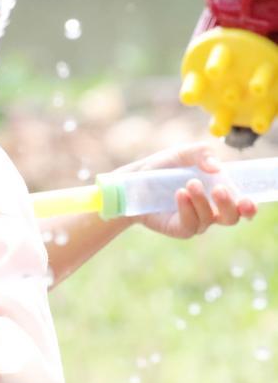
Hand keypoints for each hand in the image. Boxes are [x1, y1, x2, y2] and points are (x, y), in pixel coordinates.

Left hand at [117, 143, 256, 237]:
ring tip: (189, 183)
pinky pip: (190, 224)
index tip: (248, 200)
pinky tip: (180, 194)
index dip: (249, 205)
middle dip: (229, 205)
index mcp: (217, 193)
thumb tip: (217, 167)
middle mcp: (210, 210)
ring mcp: (195, 221)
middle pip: (231, 217)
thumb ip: (201, 154)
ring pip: (210, 218)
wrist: (132, 181)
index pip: (241, 204)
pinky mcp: (179, 228)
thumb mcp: (182, 154)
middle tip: (219, 189)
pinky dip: (187, 208)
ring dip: (202, 200)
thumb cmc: (162, 168)